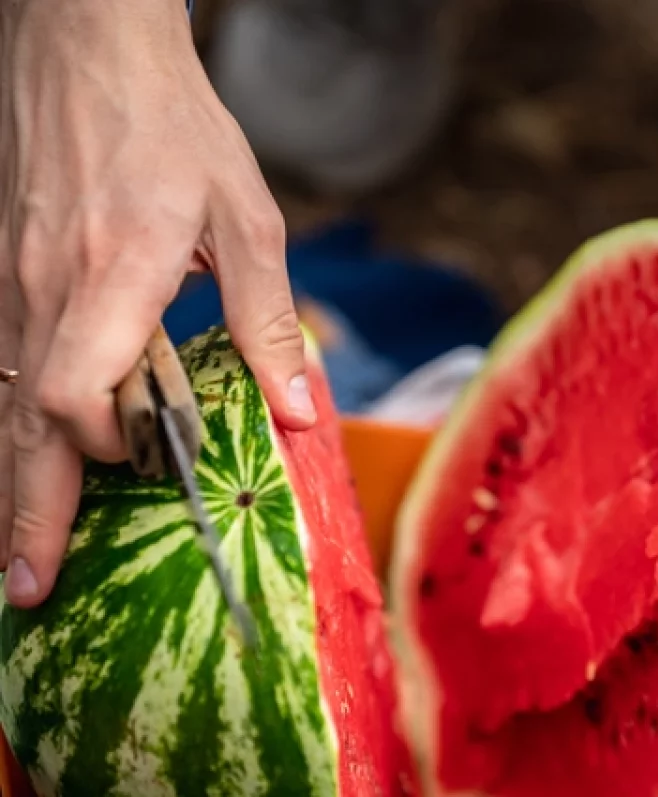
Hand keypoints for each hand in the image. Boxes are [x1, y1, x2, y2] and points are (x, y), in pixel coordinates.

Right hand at [0, 0, 315, 607]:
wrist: (89, 50)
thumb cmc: (177, 128)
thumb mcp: (247, 217)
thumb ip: (268, 318)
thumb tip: (300, 412)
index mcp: (115, 273)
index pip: (77, 389)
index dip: (104, 446)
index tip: (141, 473)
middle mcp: (47, 285)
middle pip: (22, 419)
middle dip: (25, 512)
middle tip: (26, 591)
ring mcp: (13, 279)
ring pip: (1, 399)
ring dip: (12, 481)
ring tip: (17, 556)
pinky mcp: (5, 270)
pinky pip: (2, 364)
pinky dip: (10, 425)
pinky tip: (23, 462)